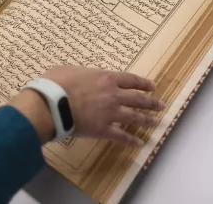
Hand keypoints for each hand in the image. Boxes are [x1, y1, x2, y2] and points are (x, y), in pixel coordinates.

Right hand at [11, 66, 163, 146]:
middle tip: (160, 105)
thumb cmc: (58, 83)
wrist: (52, 103)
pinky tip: (139, 143)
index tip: (152, 86)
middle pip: (138, 98)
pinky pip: (122, 136)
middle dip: (151, 102)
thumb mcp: (71, 70)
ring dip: (147, 120)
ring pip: (135, 117)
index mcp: (106, 77)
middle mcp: (113, 94)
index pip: (131, 80)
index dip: (143, 83)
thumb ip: (82, 73)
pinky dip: (131, 140)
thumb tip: (79, 75)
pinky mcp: (104, 130)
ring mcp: (110, 113)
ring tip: (157, 123)